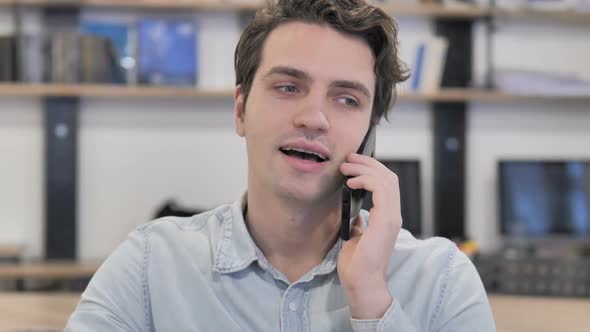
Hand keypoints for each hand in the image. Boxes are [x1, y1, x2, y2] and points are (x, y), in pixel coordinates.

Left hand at [337, 152, 402, 318]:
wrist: (361, 283)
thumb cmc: (357, 264)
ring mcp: (392, 217)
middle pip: (388, 177)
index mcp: (388, 218)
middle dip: (368, 163)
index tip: (353, 163)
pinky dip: (365, 180)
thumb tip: (355, 211)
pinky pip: (380, 190)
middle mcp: (394, 215)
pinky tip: (350, 182)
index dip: (372, 169)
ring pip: (386, 179)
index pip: (387, 184)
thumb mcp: (356, 236)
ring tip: (346, 166)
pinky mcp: (386, 221)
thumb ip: (360, 222)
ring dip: (364, 168)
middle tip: (349, 157)